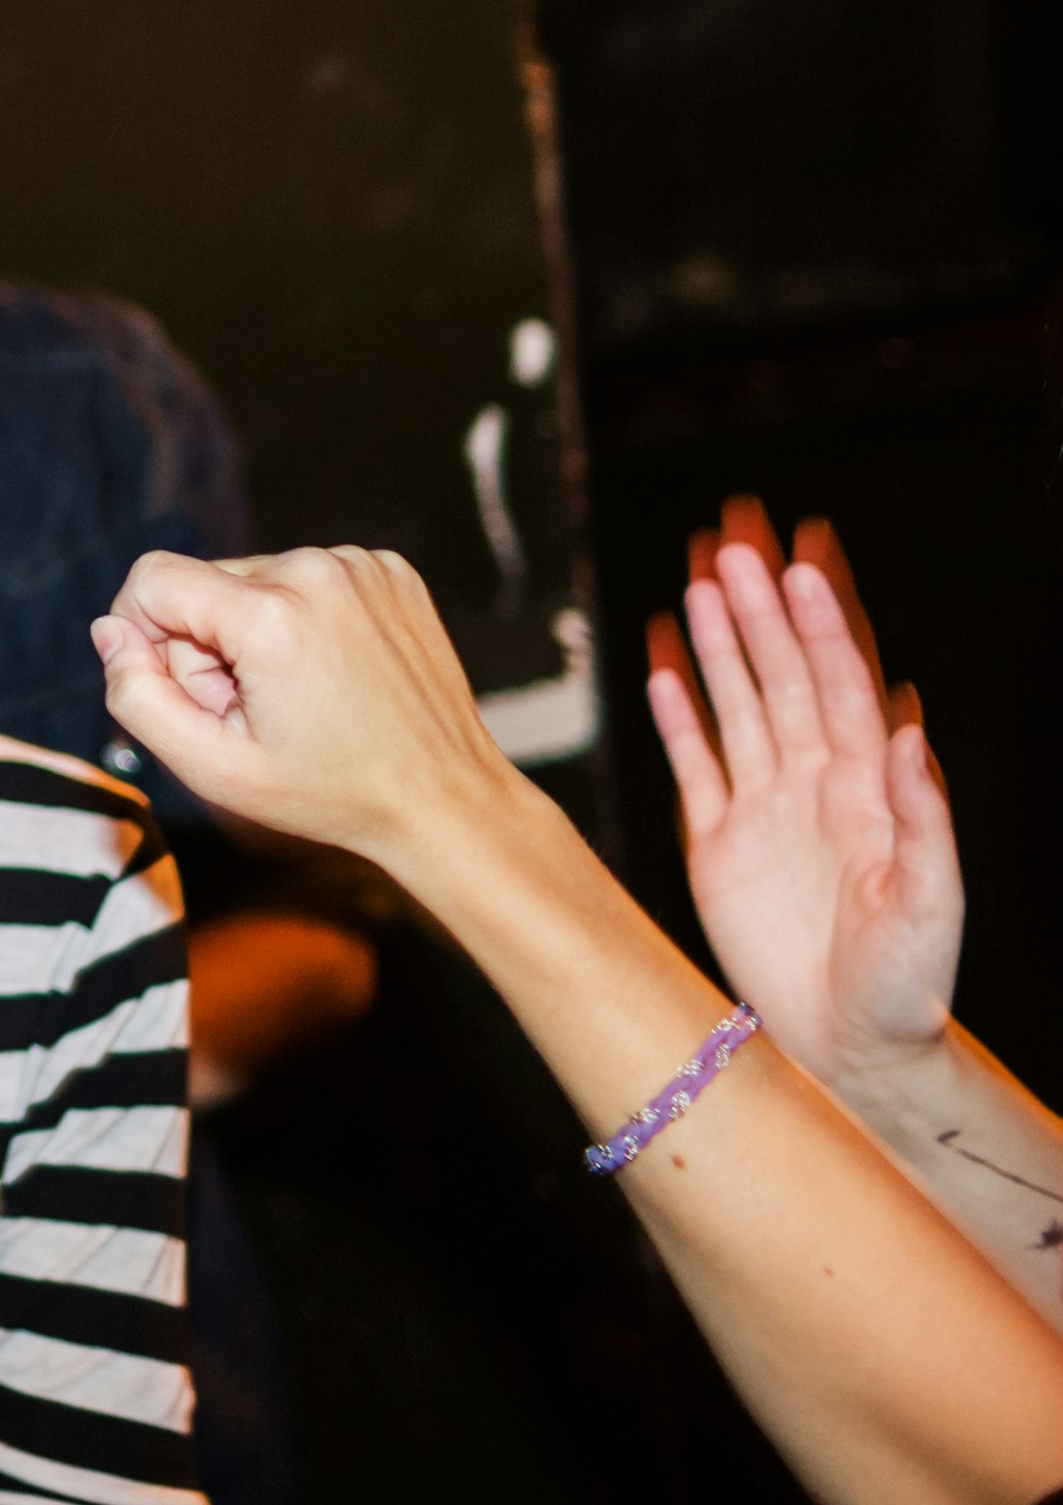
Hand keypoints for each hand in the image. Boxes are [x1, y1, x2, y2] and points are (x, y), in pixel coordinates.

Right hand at [89, 547, 519, 877]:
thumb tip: (110, 631)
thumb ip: (136, 696)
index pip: (151, 580)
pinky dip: (304, 619)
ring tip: (300, 696)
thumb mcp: (213, 768)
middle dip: (208, 644)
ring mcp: (360, 564)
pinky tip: (333, 670)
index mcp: (270, 614)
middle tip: (255, 711)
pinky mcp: (389, 568)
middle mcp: (316, 570)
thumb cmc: (329, 792)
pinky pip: (306, 577)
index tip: (191, 694)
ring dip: (255, 633)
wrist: (445, 798)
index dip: (148, 638)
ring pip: (253, 579)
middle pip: (203, 583)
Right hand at [645, 503, 960, 1100]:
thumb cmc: (906, 982)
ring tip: (700, 586)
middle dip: (761, 615)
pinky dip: (678, 718)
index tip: (798, 569)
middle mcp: (814, 787)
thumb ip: (922, 819)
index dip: (819, 629)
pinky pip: (694, 766)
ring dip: (719, 649)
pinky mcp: (716, 845)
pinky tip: (665, 671)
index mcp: (868, 793)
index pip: (840, 689)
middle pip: (781, 681)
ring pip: (736, 709)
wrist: (848, 1046)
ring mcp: (762, 811)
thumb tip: (911, 735)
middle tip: (734, 549)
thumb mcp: (931, 902)